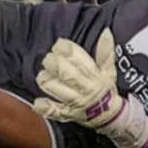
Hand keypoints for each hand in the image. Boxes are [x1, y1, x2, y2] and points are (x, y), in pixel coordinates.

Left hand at [32, 29, 147, 147]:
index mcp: (94, 76)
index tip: (59, 45)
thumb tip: (106, 31)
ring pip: (58, 90)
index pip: (79, 59)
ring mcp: (75, 102)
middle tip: (48, 58)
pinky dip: (45, 108)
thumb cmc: (106, 89)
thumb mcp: (109, 70)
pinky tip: (37, 102)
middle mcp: (84, 89)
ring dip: (47, 81)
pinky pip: (54, 112)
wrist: (110, 116)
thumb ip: (106, 51)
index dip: (66, 49)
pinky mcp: (68, 114)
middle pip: (66, 73)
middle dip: (54, 63)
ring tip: (43, 75)